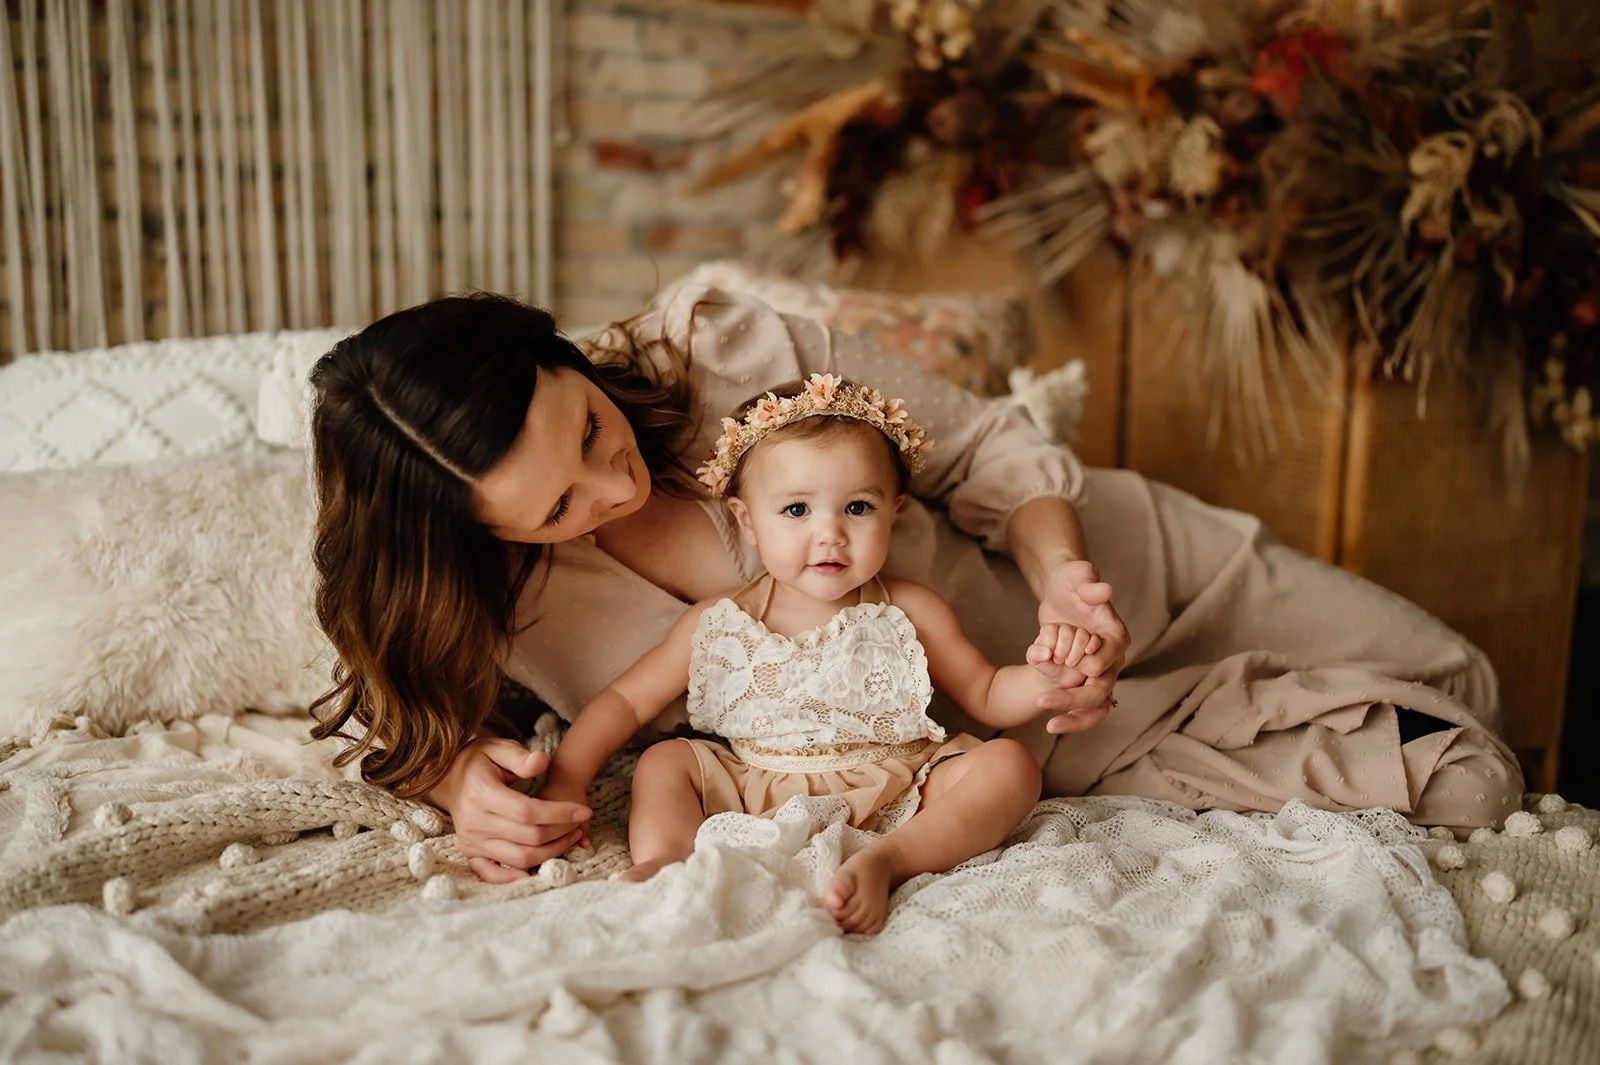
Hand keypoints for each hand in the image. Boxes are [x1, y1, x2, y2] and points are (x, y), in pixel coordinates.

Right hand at [426, 737, 592, 883]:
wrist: (449, 779)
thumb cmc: (479, 761)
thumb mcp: (497, 748)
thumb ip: (520, 756)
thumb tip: (541, 761)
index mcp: (481, 793)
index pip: (527, 811)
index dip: (560, 814)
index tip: (583, 811)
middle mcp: (474, 822)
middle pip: (528, 837)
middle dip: (561, 832)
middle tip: (580, 822)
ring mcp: (471, 841)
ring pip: (519, 858)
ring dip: (551, 852)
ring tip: (570, 836)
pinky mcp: (470, 853)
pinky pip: (493, 874)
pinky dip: (516, 877)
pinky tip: (538, 868)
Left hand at [1035, 559, 1128, 733]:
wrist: (1061, 590)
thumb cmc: (1071, 580)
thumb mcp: (1076, 575)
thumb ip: (1089, 582)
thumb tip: (1105, 591)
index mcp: (1116, 635)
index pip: (1109, 657)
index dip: (1090, 663)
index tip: (1069, 663)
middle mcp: (1112, 658)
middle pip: (1101, 688)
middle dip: (1073, 698)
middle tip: (1042, 701)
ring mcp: (1099, 672)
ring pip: (1097, 705)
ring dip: (1076, 718)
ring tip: (1050, 726)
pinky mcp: (1082, 679)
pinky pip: (1084, 706)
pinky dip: (1070, 716)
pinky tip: (1050, 724)